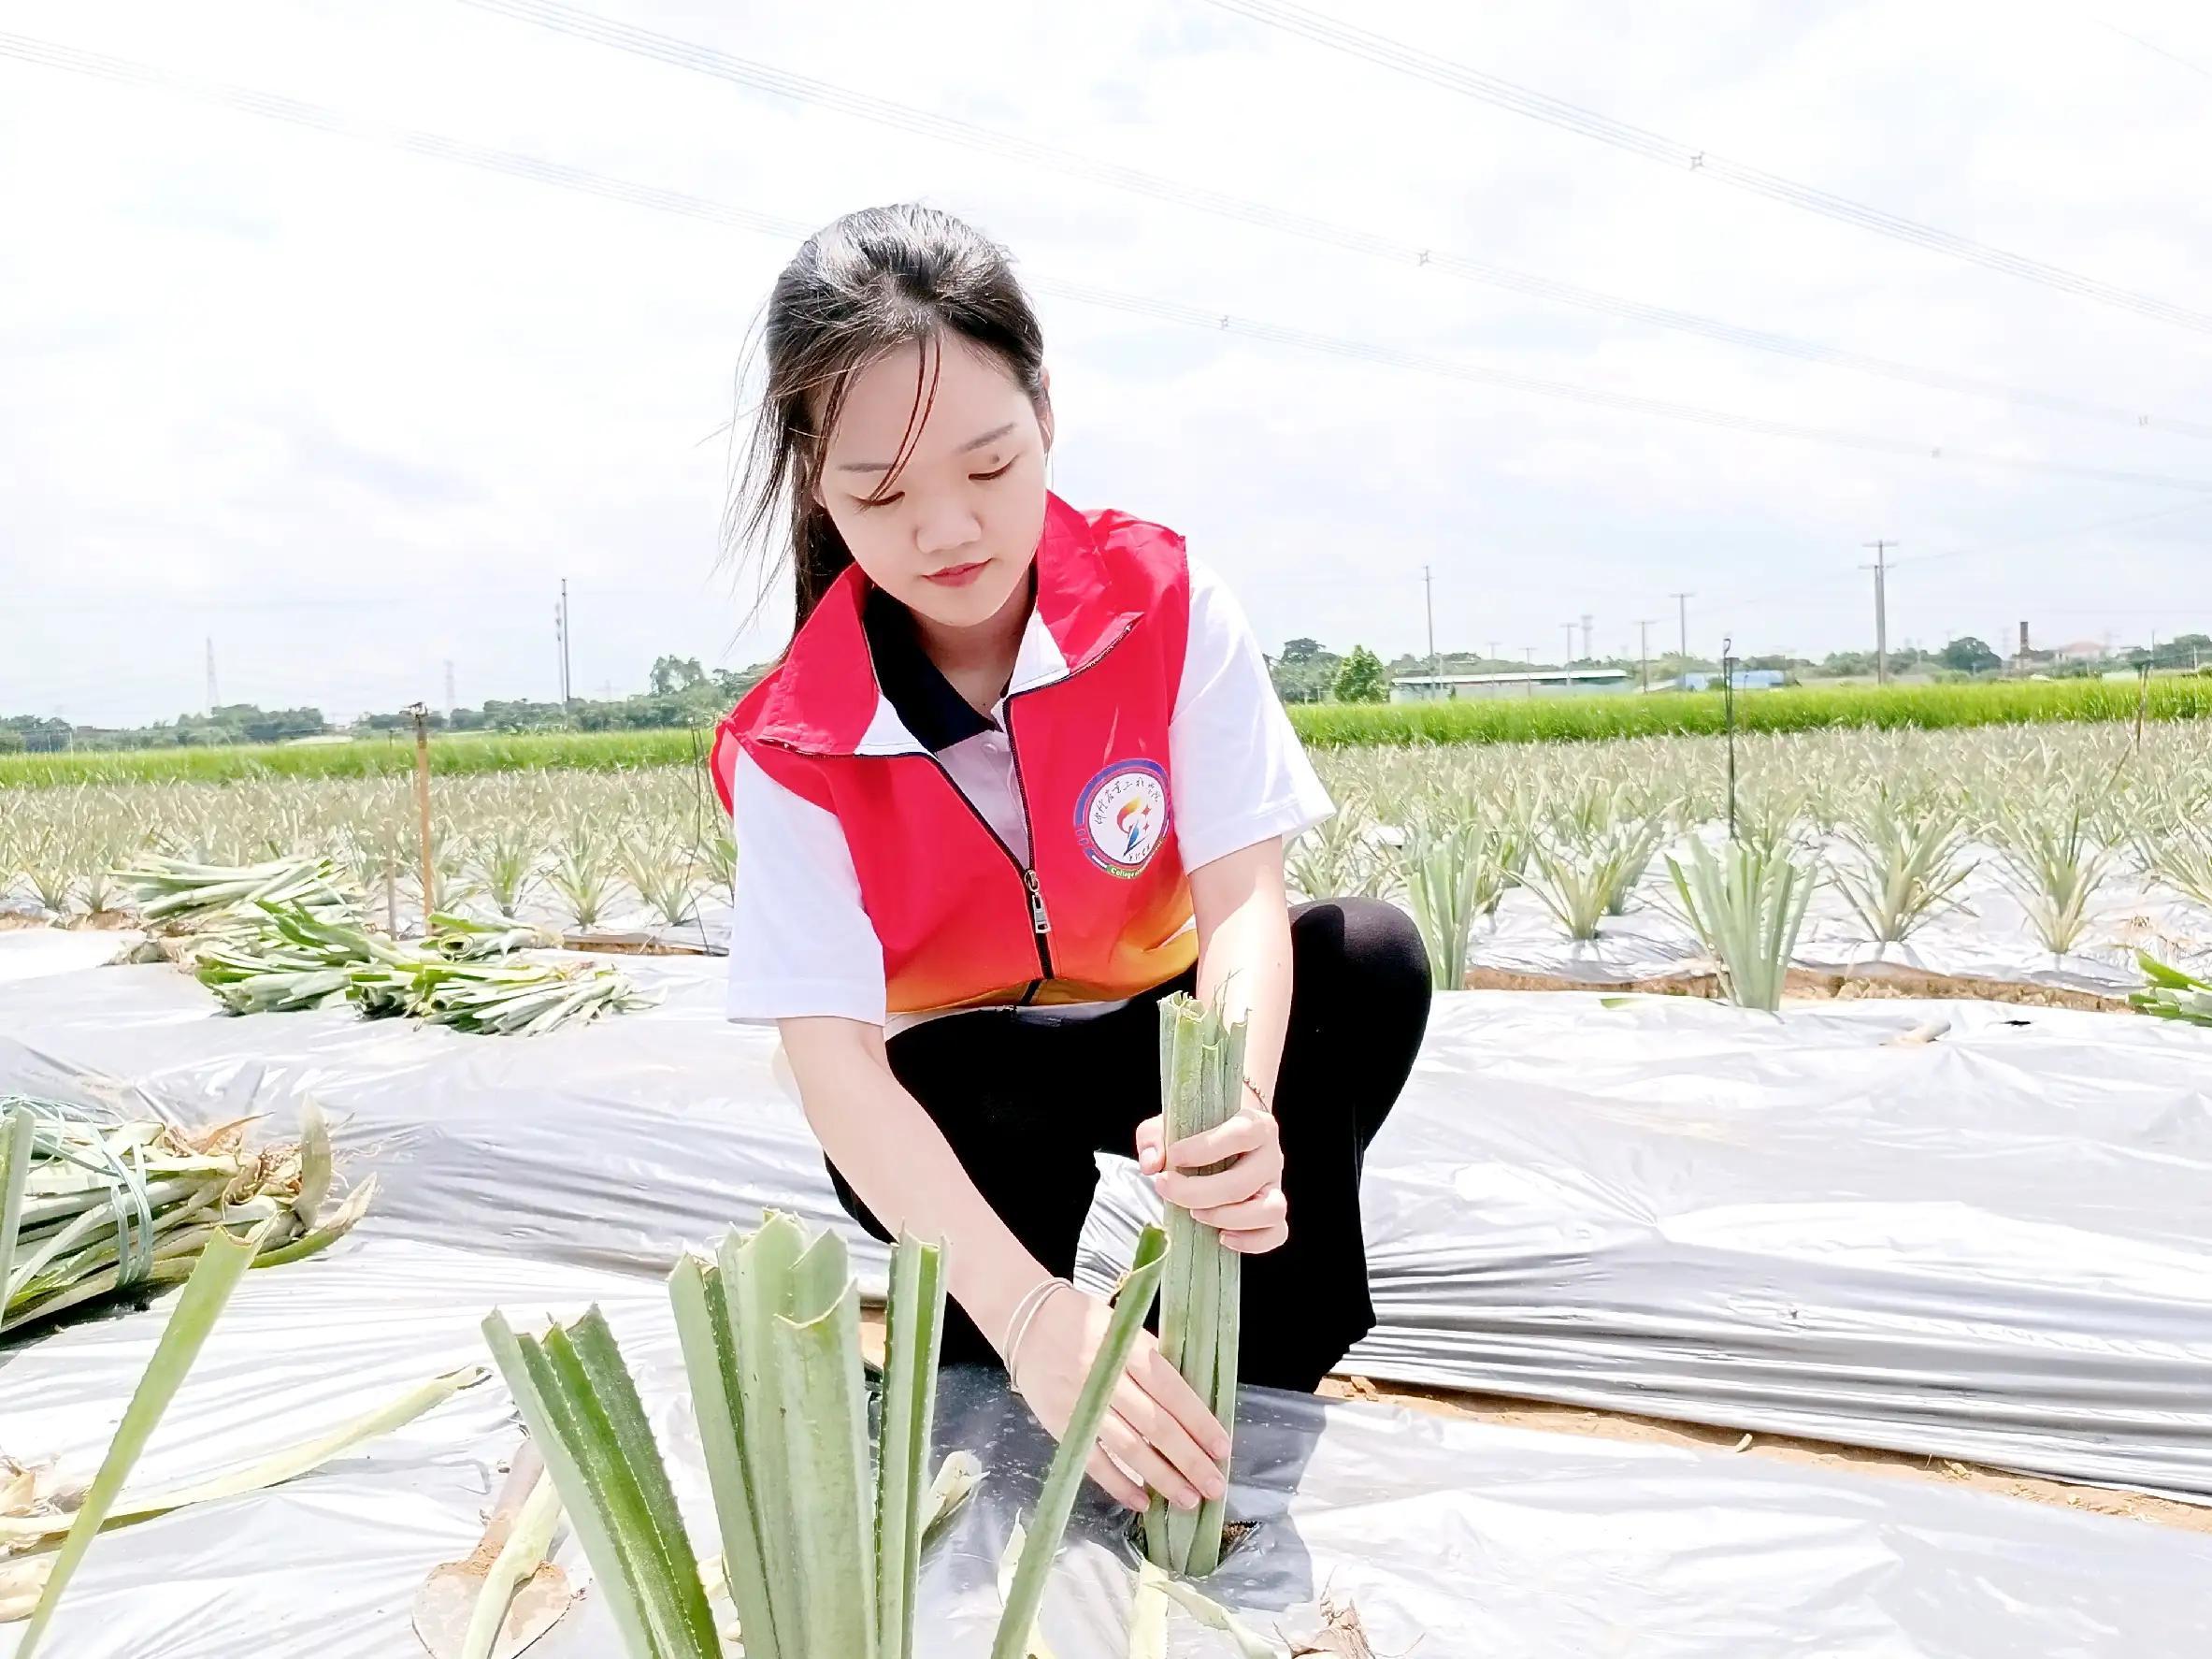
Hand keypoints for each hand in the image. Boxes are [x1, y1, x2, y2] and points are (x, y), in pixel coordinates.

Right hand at [1010, 1285, 1231, 1513]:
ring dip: (1162, 1478)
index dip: (1199, 1422)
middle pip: (1156, 1426)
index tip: (1222, 1448)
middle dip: (1189, 1459)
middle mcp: (1108, 1378)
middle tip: (1215, 1486)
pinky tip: (1142, 1502)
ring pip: (1130, 1448)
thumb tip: (1191, 1405)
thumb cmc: (1084, 1321)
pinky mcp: (1060, 1424)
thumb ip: (1152, 1362)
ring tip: (1189, 1499)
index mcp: (1128, 1349)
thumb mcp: (1124, 1329)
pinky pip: (1093, 1461)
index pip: (1172, 1392)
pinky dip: (1119, 1484)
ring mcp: (1082, 1404)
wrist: (1027, 1319)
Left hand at [1135, 1103, 1288, 1254]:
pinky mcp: (1273, 1213)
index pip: (1241, 1135)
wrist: (1224, 1138)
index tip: (1172, 1157)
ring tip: (1196, 1214)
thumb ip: (1154, 1137)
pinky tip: (1222, 1237)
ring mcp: (1275, 1186)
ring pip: (1271, 1210)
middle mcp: (1271, 1155)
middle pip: (1244, 1182)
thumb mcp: (1171, 1123)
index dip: (1204, 1149)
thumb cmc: (1198, 1130)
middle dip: (1198, 1192)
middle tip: (1167, 1189)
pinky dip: (1251, 1241)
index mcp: (1254, 1124)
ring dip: (1228, 1218)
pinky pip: (1276, 1234)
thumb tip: (1152, 1165)